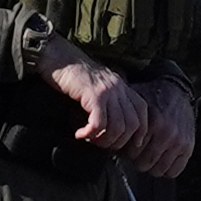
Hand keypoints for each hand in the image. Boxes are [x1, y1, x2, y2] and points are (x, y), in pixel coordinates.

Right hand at [39, 37, 146, 154]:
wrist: (58, 56)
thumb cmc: (73, 75)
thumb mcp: (98, 85)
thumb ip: (108, 100)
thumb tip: (110, 126)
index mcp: (122, 85)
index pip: (142, 110)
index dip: (141, 130)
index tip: (131, 143)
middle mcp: (119, 87)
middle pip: (132, 123)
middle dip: (119, 141)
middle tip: (101, 144)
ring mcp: (108, 91)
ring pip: (118, 127)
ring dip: (104, 140)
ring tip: (90, 139)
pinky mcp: (93, 95)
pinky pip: (99, 123)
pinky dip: (91, 133)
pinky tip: (80, 134)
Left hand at [125, 77, 195, 179]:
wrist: (176, 91)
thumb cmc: (150, 97)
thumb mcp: (134, 102)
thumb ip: (119, 118)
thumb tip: (96, 134)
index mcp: (152, 123)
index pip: (131, 154)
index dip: (125, 152)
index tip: (125, 146)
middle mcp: (167, 134)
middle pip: (143, 164)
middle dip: (137, 160)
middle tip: (136, 152)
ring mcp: (179, 142)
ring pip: (158, 171)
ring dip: (151, 166)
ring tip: (147, 155)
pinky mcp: (188, 147)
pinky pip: (174, 171)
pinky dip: (166, 169)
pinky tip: (160, 159)